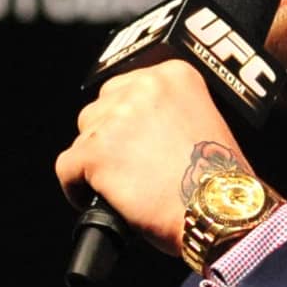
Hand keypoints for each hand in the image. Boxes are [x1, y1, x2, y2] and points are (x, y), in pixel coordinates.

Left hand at [55, 59, 250, 256]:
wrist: (218, 211)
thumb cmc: (219, 180)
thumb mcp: (205, 120)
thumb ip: (170, 111)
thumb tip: (140, 125)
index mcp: (174, 74)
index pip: (127, 87)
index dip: (127, 120)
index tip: (133, 141)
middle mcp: (143, 87)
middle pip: (102, 106)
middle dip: (109, 136)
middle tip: (128, 165)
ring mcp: (116, 118)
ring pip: (83, 136)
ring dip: (95, 160)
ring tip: (119, 185)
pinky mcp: (94, 151)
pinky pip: (66, 167)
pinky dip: (76, 187)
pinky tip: (98, 199)